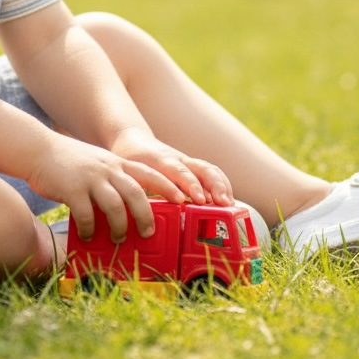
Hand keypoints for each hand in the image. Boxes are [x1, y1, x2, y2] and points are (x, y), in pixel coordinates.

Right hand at [24, 134, 179, 242]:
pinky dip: (91, 229)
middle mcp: (107, 168)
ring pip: (115, 205)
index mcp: (116, 163)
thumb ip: (114, 178)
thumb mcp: (98, 163)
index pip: (149, 173)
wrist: (38, 149)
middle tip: (149, 233)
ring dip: (120, 226)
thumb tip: (130, 206)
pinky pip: (86, 214)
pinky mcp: (72, 188)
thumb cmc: (69, 161)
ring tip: (119, 239)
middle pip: (136, 192)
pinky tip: (89, 235)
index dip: (169, 187)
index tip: (183, 200)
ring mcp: (90, 178)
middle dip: (147, 215)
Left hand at [108, 127, 233, 207]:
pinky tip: (228, 202)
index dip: (190, 185)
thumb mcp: (128, 173)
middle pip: (200, 168)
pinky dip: (222, 185)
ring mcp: (186, 161)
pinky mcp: (192, 166)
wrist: (132, 140)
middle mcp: (177, 159)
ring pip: (209, 169)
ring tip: (230, 205)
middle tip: (221, 203)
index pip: (177, 171)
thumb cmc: (129, 160)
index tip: (199, 200)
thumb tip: (141, 219)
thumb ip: (135, 192)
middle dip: (213, 185)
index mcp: (159, 161)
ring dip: (221, 186)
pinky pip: (211, 172)